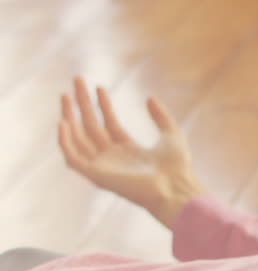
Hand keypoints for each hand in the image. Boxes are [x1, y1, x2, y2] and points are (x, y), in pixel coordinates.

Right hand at [56, 76, 204, 228]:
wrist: (175, 187)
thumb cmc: (177, 167)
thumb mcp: (172, 134)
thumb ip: (161, 116)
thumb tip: (150, 97)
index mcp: (129, 150)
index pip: (109, 124)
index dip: (103, 105)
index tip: (99, 87)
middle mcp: (113, 158)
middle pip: (91, 127)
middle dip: (82, 104)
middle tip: (77, 80)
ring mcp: (103, 167)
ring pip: (79, 139)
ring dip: (69, 117)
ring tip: (65, 96)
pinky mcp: (96, 176)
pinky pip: (73, 158)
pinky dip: (65, 141)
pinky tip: (63, 122)